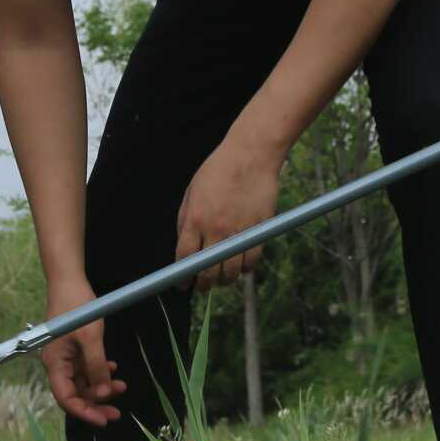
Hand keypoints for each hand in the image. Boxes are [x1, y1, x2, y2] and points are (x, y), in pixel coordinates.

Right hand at [39, 278, 126, 424]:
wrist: (69, 281)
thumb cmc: (77, 306)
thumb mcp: (91, 337)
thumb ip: (96, 366)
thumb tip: (103, 392)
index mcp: (55, 364)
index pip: (66, 398)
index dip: (84, 412)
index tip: (103, 419)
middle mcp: (58, 364)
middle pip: (75, 394)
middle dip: (96, 404)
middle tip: (116, 413)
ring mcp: (66, 357)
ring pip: (83, 382)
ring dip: (101, 387)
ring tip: (123, 387)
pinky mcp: (74, 348)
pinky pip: (87, 368)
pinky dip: (100, 371)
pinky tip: (115, 370)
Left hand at [176, 138, 282, 290]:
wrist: (251, 155)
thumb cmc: (218, 170)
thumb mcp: (192, 192)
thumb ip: (185, 221)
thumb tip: (184, 249)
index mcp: (195, 219)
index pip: (184, 260)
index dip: (181, 278)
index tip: (182, 284)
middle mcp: (215, 229)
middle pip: (206, 272)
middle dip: (202, 285)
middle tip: (201, 285)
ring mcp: (238, 232)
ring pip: (230, 273)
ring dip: (224, 280)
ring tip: (221, 277)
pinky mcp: (258, 231)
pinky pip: (251, 263)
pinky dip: (244, 269)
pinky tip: (239, 264)